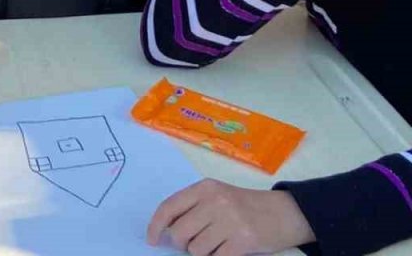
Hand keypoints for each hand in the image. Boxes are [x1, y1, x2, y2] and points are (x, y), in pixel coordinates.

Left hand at [147, 180, 313, 255]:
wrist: (285, 212)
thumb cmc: (246, 206)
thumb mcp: (217, 195)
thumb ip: (193, 207)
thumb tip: (167, 230)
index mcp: (205, 188)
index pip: (169, 207)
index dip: (156, 226)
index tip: (152, 240)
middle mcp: (215, 202)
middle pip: (180, 232)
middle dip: (183, 244)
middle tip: (196, 243)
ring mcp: (229, 221)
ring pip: (196, 249)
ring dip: (203, 252)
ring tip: (218, 243)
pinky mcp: (243, 241)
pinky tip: (227, 250)